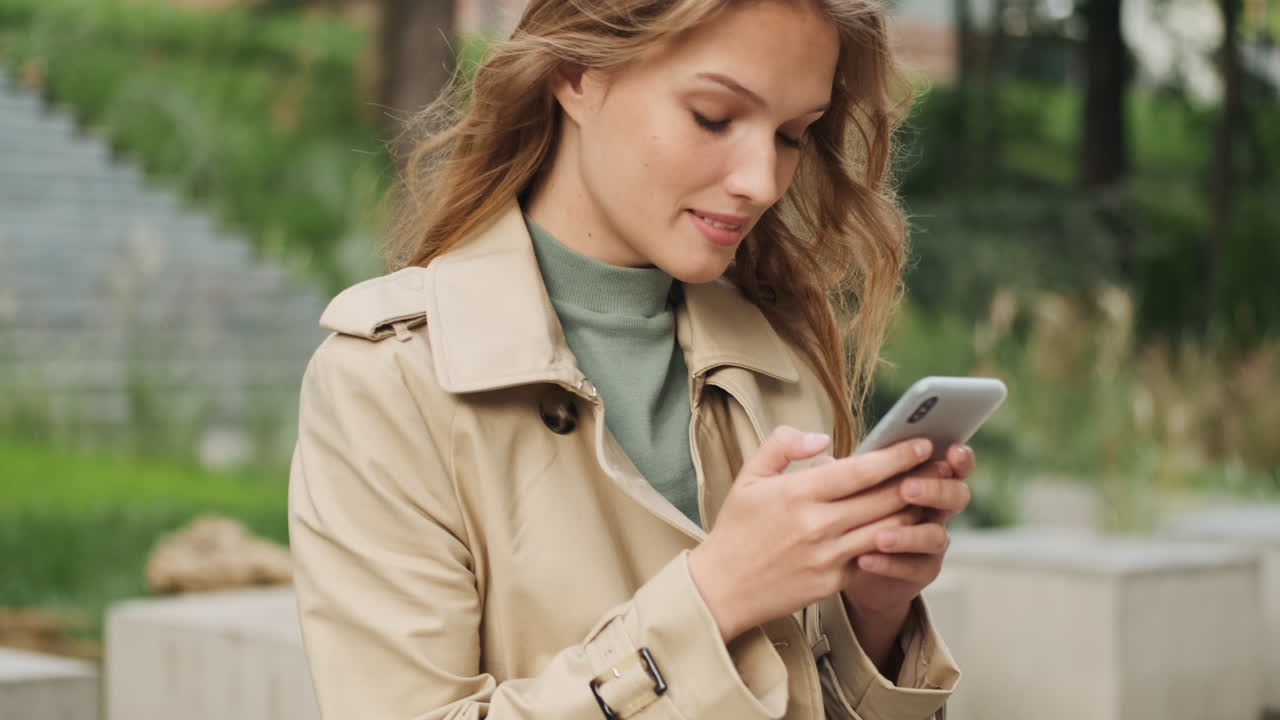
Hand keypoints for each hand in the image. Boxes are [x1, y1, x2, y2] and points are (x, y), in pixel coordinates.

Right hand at [687, 427, 938, 643]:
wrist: (721, 588)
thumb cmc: (737, 529)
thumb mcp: (750, 477)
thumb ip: (783, 445)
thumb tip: (824, 439)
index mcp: (797, 493)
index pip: (861, 471)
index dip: (897, 455)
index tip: (921, 442)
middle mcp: (817, 525)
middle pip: (885, 499)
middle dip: (919, 478)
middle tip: (943, 464)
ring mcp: (828, 557)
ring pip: (888, 530)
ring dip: (914, 511)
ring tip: (932, 493)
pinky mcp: (833, 582)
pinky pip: (874, 557)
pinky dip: (894, 541)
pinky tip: (907, 527)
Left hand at [842, 444, 975, 617]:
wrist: (852, 564)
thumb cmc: (854, 512)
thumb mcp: (851, 487)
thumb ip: (845, 470)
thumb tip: (822, 457)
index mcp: (925, 480)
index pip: (951, 464)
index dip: (959, 458)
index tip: (950, 450)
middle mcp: (936, 509)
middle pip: (956, 496)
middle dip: (935, 490)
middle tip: (907, 488)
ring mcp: (931, 542)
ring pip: (935, 536)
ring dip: (909, 534)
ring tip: (880, 536)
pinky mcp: (921, 571)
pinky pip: (913, 568)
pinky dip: (890, 563)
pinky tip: (865, 559)